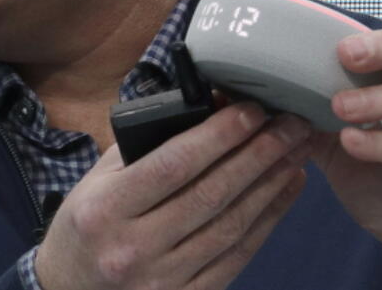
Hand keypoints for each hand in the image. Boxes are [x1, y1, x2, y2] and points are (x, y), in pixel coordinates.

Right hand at [35, 105, 309, 289]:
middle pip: (211, 194)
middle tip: (290, 124)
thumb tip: (207, 108)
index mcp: (106, 209)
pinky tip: (285, 190)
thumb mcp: (98, 179)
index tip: (252, 110)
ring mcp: (163, 280)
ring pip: (231, 225)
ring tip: (296, 151)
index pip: (173, 165)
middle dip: (258, 154)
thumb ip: (146, 147)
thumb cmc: (86, 224)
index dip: (218, 136)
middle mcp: (134, 247)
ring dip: (270, 184)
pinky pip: (236, 256)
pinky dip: (267, 220)